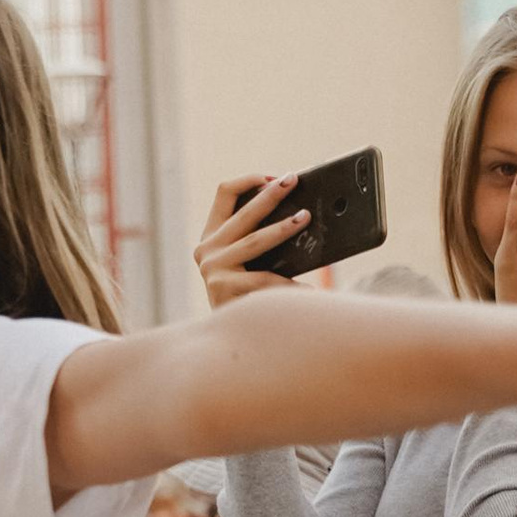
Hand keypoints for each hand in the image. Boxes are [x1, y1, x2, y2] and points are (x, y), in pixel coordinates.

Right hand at [194, 177, 310, 309]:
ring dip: (283, 227)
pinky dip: (291, 283)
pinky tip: (310, 288)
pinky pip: (266, 279)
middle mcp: (206, 249)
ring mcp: (213, 269)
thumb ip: (257, 238)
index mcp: (211, 236)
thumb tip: (300, 214)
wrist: (225, 339)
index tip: (273, 178)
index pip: (224, 193)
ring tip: (305, 218)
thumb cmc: (244, 296)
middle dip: (271, 194)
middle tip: (293, 180)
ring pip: (256, 240)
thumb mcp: (245, 262)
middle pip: (244, 212)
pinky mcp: (224, 289)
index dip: (249, 180)